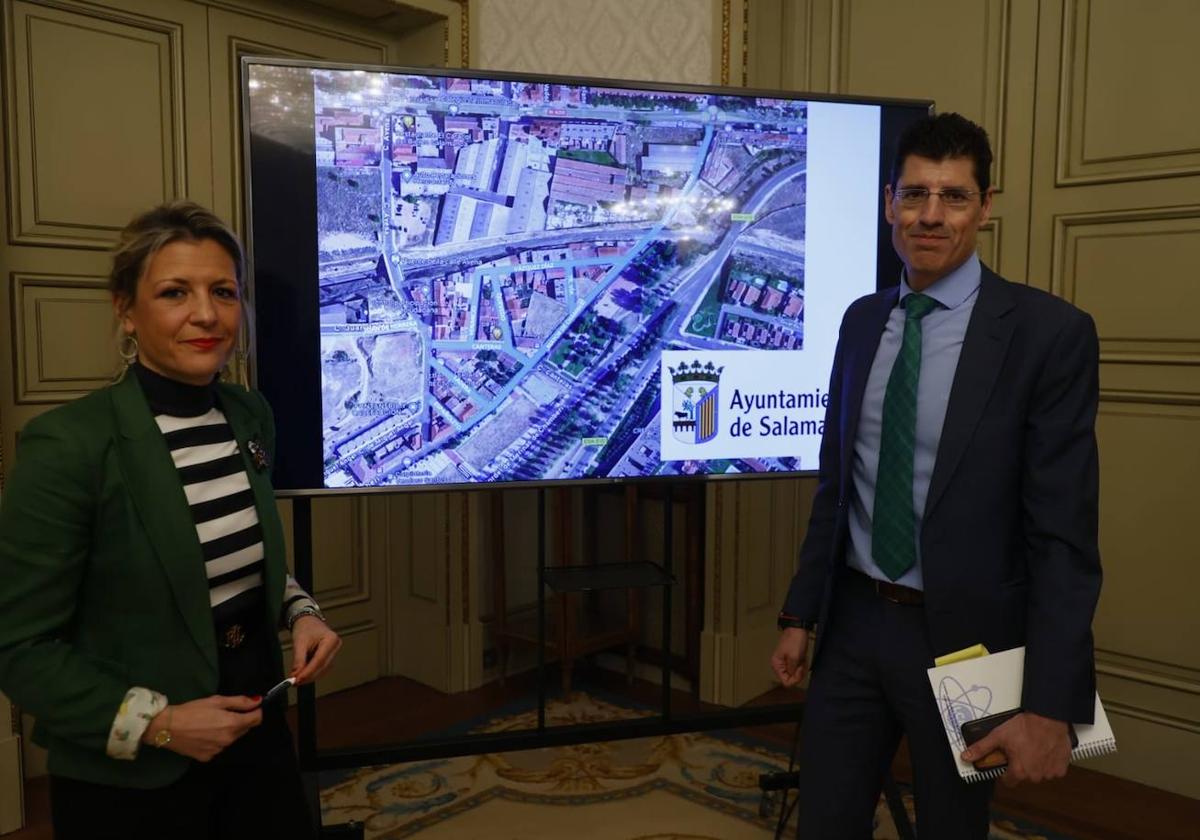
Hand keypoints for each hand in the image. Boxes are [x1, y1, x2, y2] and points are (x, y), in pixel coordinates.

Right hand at [142, 695, 261, 761]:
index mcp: (233, 724)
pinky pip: (218, 748)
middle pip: (244, 729)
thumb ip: (240, 702)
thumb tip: (258, 701)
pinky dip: (216, 741)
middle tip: (224, 713)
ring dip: (228, 731)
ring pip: (231, 739)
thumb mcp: (217, 701)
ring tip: (211, 724)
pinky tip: (204, 735)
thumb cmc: (192, 710)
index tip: (251, 707)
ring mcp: (218, 750)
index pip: (256, 719)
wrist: (168, 727)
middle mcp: (228, 740)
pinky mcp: (207, 757)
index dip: (256, 711)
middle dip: (240, 720)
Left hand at [290, 615, 341, 684]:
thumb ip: (298, 660)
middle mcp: (335, 646)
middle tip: (295, 682)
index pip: (319, 660)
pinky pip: (322, 668)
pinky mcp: (330, 657)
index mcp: (331, 640)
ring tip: (297, 678)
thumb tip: (295, 676)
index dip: (308, 672)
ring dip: (310, 676)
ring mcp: (334, 652)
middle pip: (322, 667)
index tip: (297, 680)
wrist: (308, 621)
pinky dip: (312, 672)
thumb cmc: (305, 627)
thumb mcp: (299, 642)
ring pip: (323, 670)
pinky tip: (303, 673)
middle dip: (308, 676)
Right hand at [770, 627, 809, 687]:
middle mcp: (779, 665)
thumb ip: (792, 670)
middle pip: (790, 679)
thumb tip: (792, 679)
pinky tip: (803, 659)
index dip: (795, 679)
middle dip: (798, 673)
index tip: (800, 670)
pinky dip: (802, 665)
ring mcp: (785, 663)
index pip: (786, 682)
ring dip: (801, 669)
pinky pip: (797, 668)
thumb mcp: (794, 657)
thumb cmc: (795, 640)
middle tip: (802, 664)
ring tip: (802, 659)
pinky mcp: (791, 660)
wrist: (798, 629)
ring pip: (795, 674)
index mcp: (777, 665)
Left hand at [961, 711, 1071, 785]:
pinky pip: (1052, 769)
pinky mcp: (1061, 767)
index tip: (1006, 762)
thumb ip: (981, 749)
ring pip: (1039, 773)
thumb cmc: (1024, 727)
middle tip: (1020, 750)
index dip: (1005, 772)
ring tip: (1033, 747)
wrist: (1048, 718)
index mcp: (1019, 771)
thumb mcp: (998, 736)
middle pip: (1024, 776)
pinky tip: (1045, 750)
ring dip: (1036, 764)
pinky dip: (1049, 762)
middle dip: (1021, 766)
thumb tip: (966, 757)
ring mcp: (1049, 773)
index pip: (1008, 781)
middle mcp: (1035, 776)